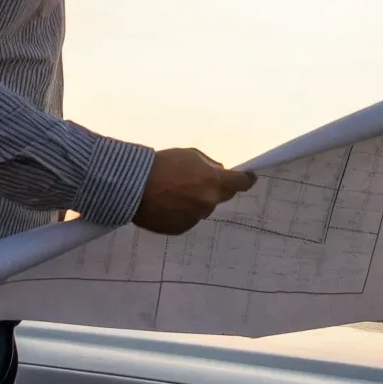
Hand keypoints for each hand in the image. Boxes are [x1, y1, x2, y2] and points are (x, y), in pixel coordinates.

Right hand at [132, 148, 255, 234]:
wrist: (134, 186)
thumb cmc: (163, 164)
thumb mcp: (190, 155)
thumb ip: (209, 165)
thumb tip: (219, 172)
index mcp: (215, 183)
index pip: (241, 183)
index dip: (246, 179)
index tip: (248, 177)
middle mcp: (209, 203)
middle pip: (221, 196)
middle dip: (214, 189)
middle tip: (198, 181)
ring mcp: (195, 218)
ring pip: (202, 208)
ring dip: (196, 201)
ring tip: (174, 192)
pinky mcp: (180, 229)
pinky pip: (187, 219)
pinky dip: (182, 212)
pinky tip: (167, 203)